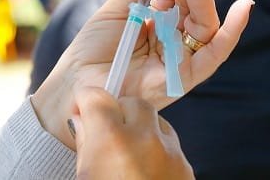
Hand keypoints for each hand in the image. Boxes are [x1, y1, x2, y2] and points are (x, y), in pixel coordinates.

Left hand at [31, 0, 252, 148]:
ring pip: (206, 21)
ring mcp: (181, 55)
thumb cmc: (92, 50)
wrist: (78, 84)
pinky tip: (244, 8)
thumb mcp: (114, 10)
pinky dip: (232, 32)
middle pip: (195, 2)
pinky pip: (215, 54)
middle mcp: (174, 36)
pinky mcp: (185, 76)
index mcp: (157, 19)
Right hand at [73, 87, 192, 179]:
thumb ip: (84, 143)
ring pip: (157, 122)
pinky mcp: (187, 170)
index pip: (97, 97)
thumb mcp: (84, 176)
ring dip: (142, 130)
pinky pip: (171, 146)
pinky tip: (146, 169)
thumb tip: (83, 123)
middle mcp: (146, 141)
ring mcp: (172, 155)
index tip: (83, 109)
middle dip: (119, 112)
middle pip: (133, 103)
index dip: (87, 102)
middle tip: (108, 133)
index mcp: (112, 140)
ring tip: (129, 155)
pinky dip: (158, 152)